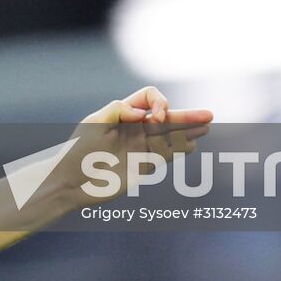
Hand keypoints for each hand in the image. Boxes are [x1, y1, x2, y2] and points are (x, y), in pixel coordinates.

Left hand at [77, 85, 212, 170]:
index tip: (150, 118)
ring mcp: (140, 146)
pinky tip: (191, 144)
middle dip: (186, 116)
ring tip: (206, 127)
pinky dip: (179, 149)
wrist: (72, 182)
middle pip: (166, 117)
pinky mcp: (143, 165)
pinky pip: (166, 155)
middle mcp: (134, 128)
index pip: (148, 98)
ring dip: (188, 131)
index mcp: (123, 113)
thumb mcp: (93, 123)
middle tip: (208, 115)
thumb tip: (142, 113)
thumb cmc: (78, 150)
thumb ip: (117, 110)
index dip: (157, 103)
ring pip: (170, 136)